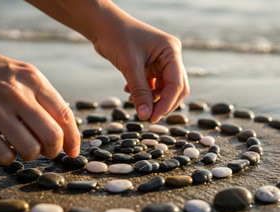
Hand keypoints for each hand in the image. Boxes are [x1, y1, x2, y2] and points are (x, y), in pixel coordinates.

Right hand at [0, 35, 79, 164]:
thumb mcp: (22, 73)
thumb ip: (44, 97)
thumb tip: (64, 129)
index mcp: (33, 80)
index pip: (65, 116)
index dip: (73, 140)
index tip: (73, 152)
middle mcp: (17, 94)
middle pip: (52, 137)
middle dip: (54, 150)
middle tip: (47, 150)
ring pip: (30, 150)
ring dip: (31, 155)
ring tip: (22, 146)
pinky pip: (4, 156)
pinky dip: (9, 158)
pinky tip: (4, 146)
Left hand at [26, 0, 189, 121]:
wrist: (102, 25)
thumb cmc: (116, 37)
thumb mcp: (129, 66)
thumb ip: (140, 92)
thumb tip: (146, 116)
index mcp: (171, 51)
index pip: (177, 83)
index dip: (167, 103)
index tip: (153, 117)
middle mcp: (170, 56)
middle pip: (175, 88)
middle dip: (162, 103)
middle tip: (147, 116)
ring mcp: (161, 61)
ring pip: (164, 89)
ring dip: (150, 99)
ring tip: (132, 101)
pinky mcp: (151, 66)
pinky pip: (153, 85)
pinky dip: (143, 92)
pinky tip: (129, 92)